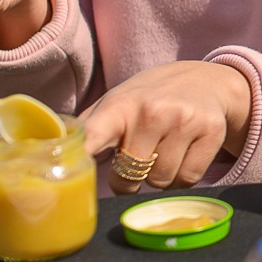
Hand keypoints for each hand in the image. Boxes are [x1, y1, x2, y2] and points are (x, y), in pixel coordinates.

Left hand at [81, 61, 253, 192]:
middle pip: (128, 176)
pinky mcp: (211, 132)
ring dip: (158, 177)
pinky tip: (183, 155)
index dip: (81, 155)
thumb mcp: (117, 102)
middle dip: (128, 177)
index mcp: (121, 105)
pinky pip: (188, 179)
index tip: (70, 170)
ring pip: (160, 181)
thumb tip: (50, 149)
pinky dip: (182, 177)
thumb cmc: (149, 98)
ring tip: (162, 153)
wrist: (206, 80)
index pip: (95, 134)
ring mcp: (184, 121)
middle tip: (135, 160)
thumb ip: (87, 127)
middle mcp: (152, 111)